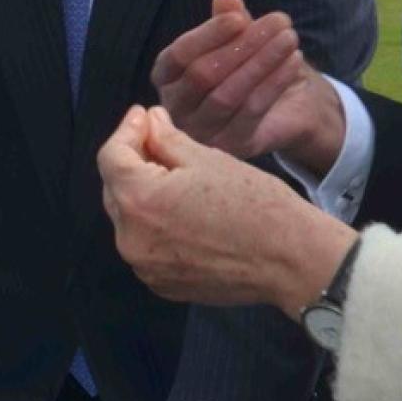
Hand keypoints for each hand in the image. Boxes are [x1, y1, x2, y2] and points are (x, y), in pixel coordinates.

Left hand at [101, 106, 353, 316]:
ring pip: (129, 219)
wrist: (290, 260)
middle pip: (115, 189)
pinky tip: (181, 211)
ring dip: (142, 193)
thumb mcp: (207, 159)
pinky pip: (146, 246)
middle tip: (157, 138)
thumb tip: (150, 120)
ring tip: (172, 174)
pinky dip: (155, 224)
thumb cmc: (254, 203)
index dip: (126, 130)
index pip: (110, 157)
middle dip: (131, 160)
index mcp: (139, 202)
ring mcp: (145, 268)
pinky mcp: (162, 285)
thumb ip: (167, 138)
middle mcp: (131, 240)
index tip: (144, 115)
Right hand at [151, 0, 345, 173]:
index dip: (209, 34)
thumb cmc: (247, 64)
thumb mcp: (239, 37)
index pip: (179, 54)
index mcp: (167, 75)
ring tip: (290, 38)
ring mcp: (201, 131)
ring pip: (227, 95)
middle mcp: (176, 106)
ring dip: (262, 62)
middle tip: (279, 21)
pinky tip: (294, 61)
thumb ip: (229, 19)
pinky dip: (274, 84)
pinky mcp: (230, 146)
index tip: (241, 17)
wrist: (282, 106)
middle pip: (203, 75)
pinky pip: (252, 112)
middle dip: (243, 45)